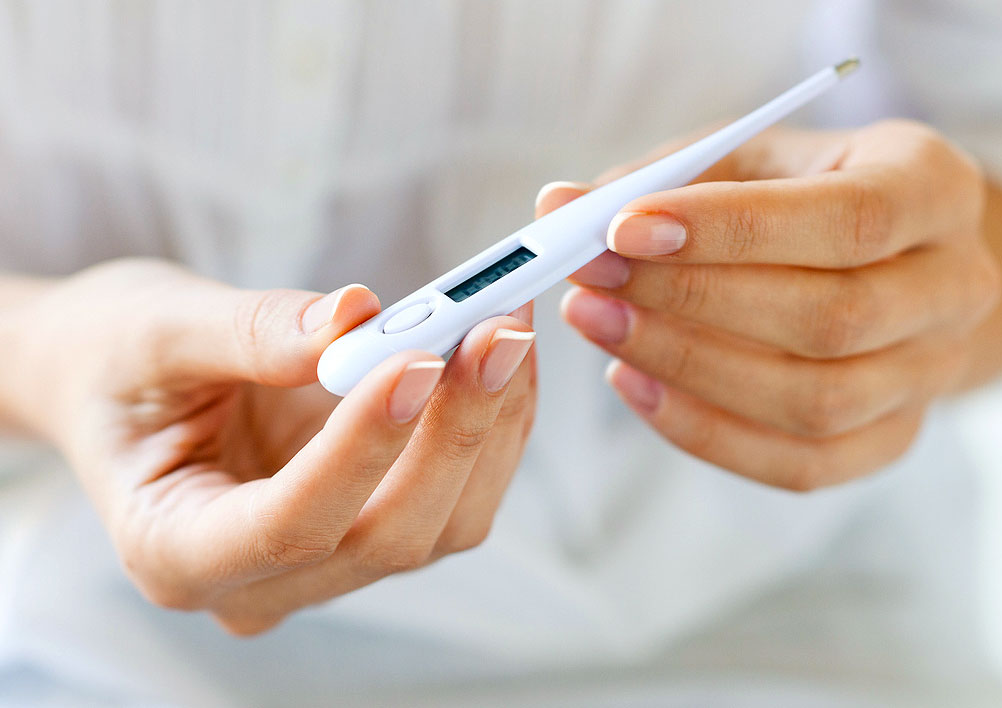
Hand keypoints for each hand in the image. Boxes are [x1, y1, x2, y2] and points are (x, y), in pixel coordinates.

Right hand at [12, 259, 535, 633]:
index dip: (364, 448)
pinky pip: (455, 493)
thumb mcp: (158, 331)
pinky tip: (500, 354)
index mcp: (176, 550)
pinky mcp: (370, 523)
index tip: (419, 358)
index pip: (291, 526)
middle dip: (455, 430)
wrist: (117, 378)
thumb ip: (254, 331)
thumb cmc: (115, 359)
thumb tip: (360, 316)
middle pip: (388, 536)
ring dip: (490, 423)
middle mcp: (262, 580)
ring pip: (441, 523)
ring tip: (507, 324)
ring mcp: (324, 562)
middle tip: (497, 329)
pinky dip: (491, 423)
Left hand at [539, 120, 1000, 490]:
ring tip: (597, 325)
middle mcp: (955, 286)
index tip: (621, 228)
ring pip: (815, 402)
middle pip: (831, 319)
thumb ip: (660, 182)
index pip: (848, 219)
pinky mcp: (891, 439)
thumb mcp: (745, 160)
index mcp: (936, 187)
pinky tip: (634, 383)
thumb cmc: (801, 195)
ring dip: (686, 368)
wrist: (882, 259)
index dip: (731, 231)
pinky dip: (705, 432)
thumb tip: (556, 207)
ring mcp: (932, 375)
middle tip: (588, 281)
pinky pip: (800, 464)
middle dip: (691, 303)